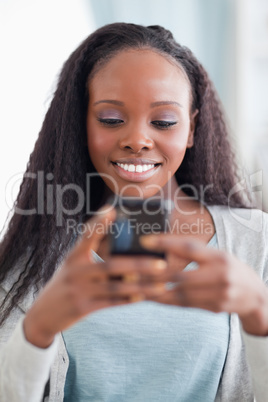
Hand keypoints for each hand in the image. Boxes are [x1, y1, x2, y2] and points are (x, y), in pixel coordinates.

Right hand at [23, 207, 166, 347]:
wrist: (44, 314)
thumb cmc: (66, 284)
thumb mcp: (73, 265)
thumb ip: (92, 254)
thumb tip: (122, 245)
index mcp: (74, 256)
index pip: (86, 235)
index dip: (99, 222)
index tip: (112, 209)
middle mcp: (75, 270)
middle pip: (110, 265)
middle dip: (138, 264)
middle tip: (161, 263)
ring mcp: (78, 289)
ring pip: (115, 286)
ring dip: (140, 286)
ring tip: (161, 284)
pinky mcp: (82, 307)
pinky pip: (110, 303)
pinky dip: (128, 299)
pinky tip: (143, 297)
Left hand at [140, 234, 267, 335]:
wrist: (254, 295)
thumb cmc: (229, 269)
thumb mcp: (215, 255)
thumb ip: (192, 252)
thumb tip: (161, 248)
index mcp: (218, 256)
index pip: (189, 248)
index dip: (166, 243)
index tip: (145, 241)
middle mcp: (220, 275)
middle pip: (181, 276)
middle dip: (155, 275)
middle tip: (133, 270)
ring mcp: (218, 294)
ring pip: (180, 294)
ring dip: (156, 292)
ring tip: (137, 286)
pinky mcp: (214, 308)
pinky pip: (185, 305)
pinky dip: (167, 301)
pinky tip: (152, 297)